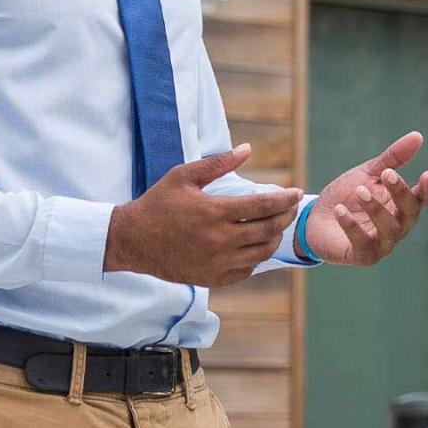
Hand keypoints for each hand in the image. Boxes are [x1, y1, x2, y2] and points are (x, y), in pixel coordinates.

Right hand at [104, 145, 301, 286]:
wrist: (131, 241)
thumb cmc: (157, 204)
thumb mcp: (183, 176)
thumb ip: (218, 163)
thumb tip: (248, 149)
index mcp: (214, 212)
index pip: (263, 206)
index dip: (285, 199)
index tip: (296, 192)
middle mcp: (218, 240)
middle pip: (268, 230)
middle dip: (286, 217)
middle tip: (291, 207)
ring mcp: (216, 262)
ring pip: (261, 252)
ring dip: (275, 237)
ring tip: (276, 224)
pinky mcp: (211, 278)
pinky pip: (246, 270)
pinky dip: (257, 257)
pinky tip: (256, 244)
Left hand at [304, 131, 427, 266]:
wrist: (316, 217)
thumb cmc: (347, 195)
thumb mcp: (368, 172)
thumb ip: (392, 158)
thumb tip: (418, 136)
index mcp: (401, 206)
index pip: (420, 199)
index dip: (427, 189)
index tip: (427, 174)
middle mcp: (397, 227)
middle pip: (410, 213)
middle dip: (400, 193)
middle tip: (386, 173)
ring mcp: (381, 244)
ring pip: (389, 230)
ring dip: (376, 209)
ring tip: (359, 191)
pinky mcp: (363, 256)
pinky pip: (362, 244)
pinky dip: (352, 226)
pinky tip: (340, 210)